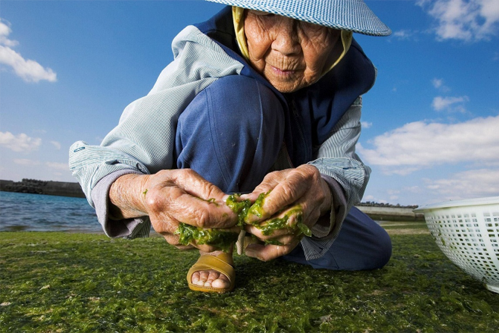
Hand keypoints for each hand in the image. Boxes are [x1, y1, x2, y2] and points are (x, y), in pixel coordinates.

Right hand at [109, 169, 237, 250]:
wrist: (148, 196)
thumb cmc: (170, 182)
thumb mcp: (187, 176)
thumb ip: (209, 190)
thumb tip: (232, 203)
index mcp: (164, 200)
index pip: (201, 216)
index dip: (224, 216)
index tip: (238, 212)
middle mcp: (164, 223)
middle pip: (205, 234)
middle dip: (226, 228)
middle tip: (238, 218)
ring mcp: (169, 238)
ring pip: (205, 244)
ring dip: (221, 235)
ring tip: (227, 220)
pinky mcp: (176, 245)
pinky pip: (200, 245)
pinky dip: (211, 237)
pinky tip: (212, 225)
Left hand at [242, 165, 331, 260]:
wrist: (313, 187)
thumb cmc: (290, 180)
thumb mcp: (275, 177)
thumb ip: (261, 190)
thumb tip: (244, 202)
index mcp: (304, 178)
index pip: (287, 194)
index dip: (266, 207)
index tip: (249, 215)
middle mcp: (312, 199)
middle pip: (289, 219)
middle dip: (263, 226)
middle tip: (246, 224)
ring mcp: (311, 218)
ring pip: (288, 236)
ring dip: (264, 237)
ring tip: (248, 232)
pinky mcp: (306, 232)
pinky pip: (288, 247)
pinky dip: (267, 252)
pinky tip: (252, 250)